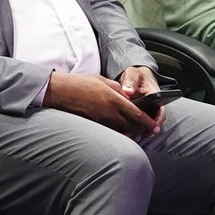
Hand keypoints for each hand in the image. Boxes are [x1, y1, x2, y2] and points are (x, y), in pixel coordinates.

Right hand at [45, 72, 159, 138]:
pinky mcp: (93, 126)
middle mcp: (109, 113)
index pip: (136, 114)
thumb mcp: (103, 80)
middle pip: (132, 127)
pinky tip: (120, 132)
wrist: (60, 91)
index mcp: (114, 99)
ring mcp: (101, 121)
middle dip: (141, 130)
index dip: (148, 122)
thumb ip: (118, 89)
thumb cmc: (80, 83)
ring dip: (130, 133)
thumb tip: (128, 96)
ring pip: (121, 132)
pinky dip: (117, 133)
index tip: (154, 127)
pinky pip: (109, 132)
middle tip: (147, 132)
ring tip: (136, 133)